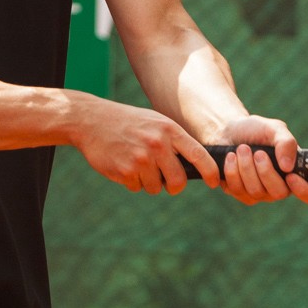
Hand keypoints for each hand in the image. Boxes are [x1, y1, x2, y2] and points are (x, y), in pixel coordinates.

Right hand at [73, 97, 219, 194]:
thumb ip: (175, 141)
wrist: (92, 121)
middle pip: (178, 180)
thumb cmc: (128, 122)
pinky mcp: (125, 171)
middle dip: (173, 186)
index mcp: (169, 130)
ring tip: (136, 164)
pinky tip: (123, 164)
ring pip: (155, 187)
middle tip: (167, 183)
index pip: (198, 155)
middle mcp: (158, 144)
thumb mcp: (156, 122)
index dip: (210, 172)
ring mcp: (141, 158)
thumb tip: (196, 165)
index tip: (216, 182)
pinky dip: (132, 181)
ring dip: (148, 182)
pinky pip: (137, 187)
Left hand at [213, 115, 307, 205]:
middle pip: (279, 193)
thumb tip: (288, 166)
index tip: (290, 176)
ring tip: (241, 149)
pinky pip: (238, 191)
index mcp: (296, 172)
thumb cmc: (257, 130)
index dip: (304, 190)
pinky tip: (231, 157)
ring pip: (256, 192)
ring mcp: (261, 193)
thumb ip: (286, 142)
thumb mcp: (274, 129)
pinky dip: (232, 171)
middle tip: (257, 152)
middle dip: (265, 171)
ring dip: (246, 168)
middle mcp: (280, 186)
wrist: (229, 131)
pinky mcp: (241, 194)